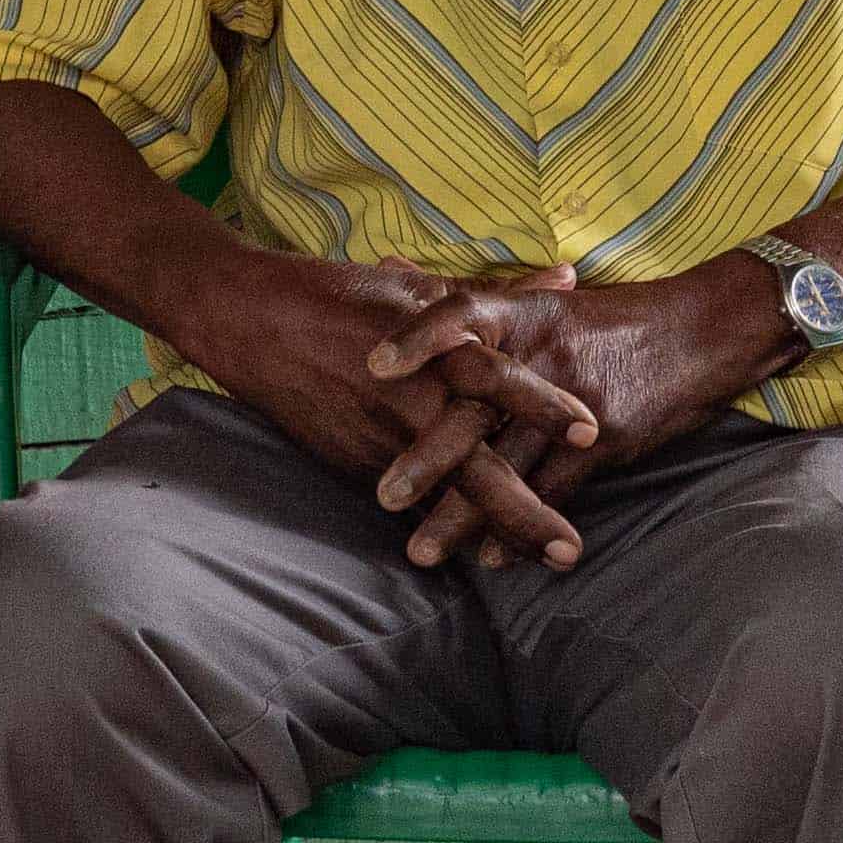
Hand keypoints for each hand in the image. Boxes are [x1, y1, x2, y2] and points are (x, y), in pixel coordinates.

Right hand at [172, 246, 599, 567]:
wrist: (252, 319)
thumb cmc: (345, 293)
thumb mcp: (427, 285)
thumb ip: (501, 295)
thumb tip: (568, 276)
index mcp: (434, 346)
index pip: (498, 378)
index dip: (543, 405)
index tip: (590, 432)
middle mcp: (411, 396)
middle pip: (475, 462)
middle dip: (524, 510)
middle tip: (570, 549)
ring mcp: (380, 435)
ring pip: (442, 494)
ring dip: (485, 532)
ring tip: (525, 566)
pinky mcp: (355, 458)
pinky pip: (408, 498)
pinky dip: (438, 523)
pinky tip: (471, 553)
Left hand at [364, 262, 785, 565]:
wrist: (703, 331)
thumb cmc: (611, 320)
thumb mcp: (542, 298)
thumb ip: (466, 300)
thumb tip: (387, 268)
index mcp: (520, 312)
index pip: (456, 312)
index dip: (414, 337)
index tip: (371, 367)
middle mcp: (541, 353)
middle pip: (473, 408)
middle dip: (426, 459)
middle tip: (382, 498)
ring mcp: (572, 398)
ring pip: (509, 464)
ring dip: (464, 514)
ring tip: (423, 552)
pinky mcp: (604, 438)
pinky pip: (554, 489)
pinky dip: (522, 526)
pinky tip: (493, 557)